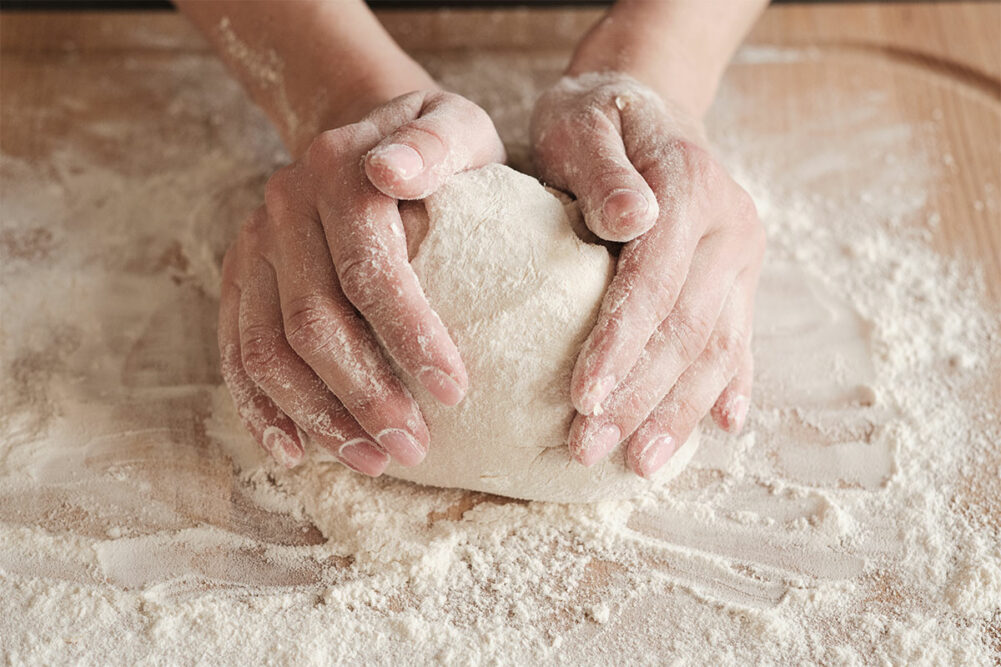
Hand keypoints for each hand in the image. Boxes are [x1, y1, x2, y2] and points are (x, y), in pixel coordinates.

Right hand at [219, 90, 504, 473]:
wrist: (359, 128)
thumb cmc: (428, 145)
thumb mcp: (454, 125)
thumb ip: (437, 146)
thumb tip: (391, 172)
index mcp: (338, 174)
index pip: (369, 270)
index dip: (409, 336)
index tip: (455, 392)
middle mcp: (283, 209)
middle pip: (312, 321)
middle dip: (364, 394)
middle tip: (414, 447)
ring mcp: (253, 246)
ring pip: (268, 348)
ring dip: (318, 415)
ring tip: (372, 461)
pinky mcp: (239, 276)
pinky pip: (236, 351)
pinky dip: (262, 408)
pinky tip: (296, 451)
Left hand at [531, 73, 764, 476]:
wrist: (646, 103)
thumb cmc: (596, 118)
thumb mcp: (583, 124)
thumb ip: (603, 172)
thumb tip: (629, 220)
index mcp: (690, 185)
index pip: (655, 280)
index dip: (621, 343)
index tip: (581, 398)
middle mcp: (729, 226)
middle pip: (688, 327)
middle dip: (640, 396)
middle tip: (588, 448)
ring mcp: (740, 257)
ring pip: (718, 346)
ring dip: (679, 410)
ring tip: (642, 462)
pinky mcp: (738, 278)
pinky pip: (739, 339)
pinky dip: (729, 385)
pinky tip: (721, 427)